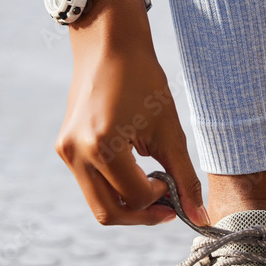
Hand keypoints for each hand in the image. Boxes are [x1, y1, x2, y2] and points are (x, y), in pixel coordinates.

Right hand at [55, 0, 209, 226]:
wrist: (110, 46)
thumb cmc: (143, 82)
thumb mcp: (170, 131)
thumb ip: (185, 178)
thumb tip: (200, 219)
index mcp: (102, 146)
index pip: (134, 198)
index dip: (161, 199)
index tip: (173, 182)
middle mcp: (77, 153)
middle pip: (109, 213)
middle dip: (142, 215)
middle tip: (167, 205)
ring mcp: (66, 151)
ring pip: (98, 203)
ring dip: (128, 203)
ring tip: (152, 184)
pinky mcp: (65, 148)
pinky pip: (91, 184)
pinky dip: (115, 187)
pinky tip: (135, 170)